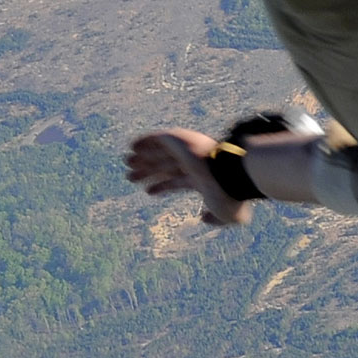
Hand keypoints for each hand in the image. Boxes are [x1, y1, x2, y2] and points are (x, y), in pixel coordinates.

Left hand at [125, 128, 252, 226]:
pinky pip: (158, 138)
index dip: (163, 186)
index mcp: (203, 180)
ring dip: (144, 157)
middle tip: (131, 177)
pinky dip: (145, 141)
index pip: (178, 182)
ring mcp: (187, 151)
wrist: (231, 175)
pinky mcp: (180, 139)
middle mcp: (194, 164)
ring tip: (127, 163)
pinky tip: (133, 146)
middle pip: (166, 167)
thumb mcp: (227, 216)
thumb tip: (204, 218)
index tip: (149, 192)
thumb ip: (215, 219)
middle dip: (149, 171)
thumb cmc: (229, 197)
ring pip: (160, 153)